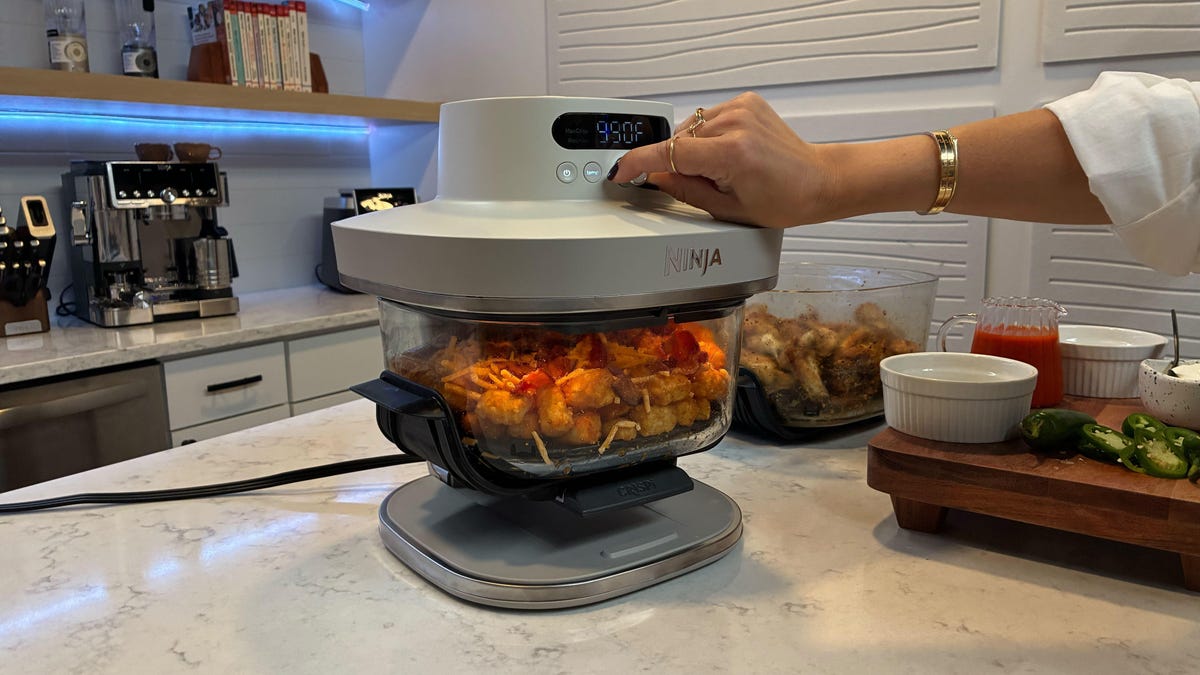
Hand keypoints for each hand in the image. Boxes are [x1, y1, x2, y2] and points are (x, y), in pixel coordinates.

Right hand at [607, 92, 839, 228]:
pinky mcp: (746, 101)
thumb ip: (685, 192)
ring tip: (721, 169)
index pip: (669, 153)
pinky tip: (727, 152)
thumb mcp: (728, 209)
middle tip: (705, 183)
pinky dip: (706, 136)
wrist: (818, 181)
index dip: (639, 163)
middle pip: (679, 141)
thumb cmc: (784, 200)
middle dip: (678, 164)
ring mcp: (741, 108)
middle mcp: (736, 123)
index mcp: (732, 153)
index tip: (621, 171)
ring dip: (692, 149)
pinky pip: (706, 119)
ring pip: (690, 129)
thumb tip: (655, 178)